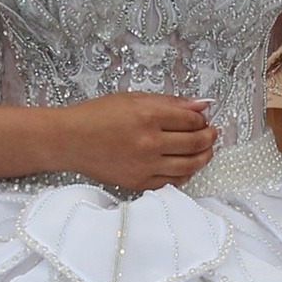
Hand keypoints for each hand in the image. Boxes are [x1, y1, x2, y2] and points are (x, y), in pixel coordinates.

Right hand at [58, 91, 218, 192]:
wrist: (70, 140)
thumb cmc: (98, 116)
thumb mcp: (134, 98)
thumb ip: (170, 102)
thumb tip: (201, 105)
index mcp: (148, 115)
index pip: (191, 120)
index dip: (202, 119)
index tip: (202, 119)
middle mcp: (149, 142)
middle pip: (195, 143)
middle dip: (209, 137)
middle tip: (211, 133)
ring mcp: (145, 165)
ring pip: (189, 165)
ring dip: (203, 157)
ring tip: (206, 150)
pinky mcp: (139, 182)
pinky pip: (173, 181)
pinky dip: (186, 174)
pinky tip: (187, 166)